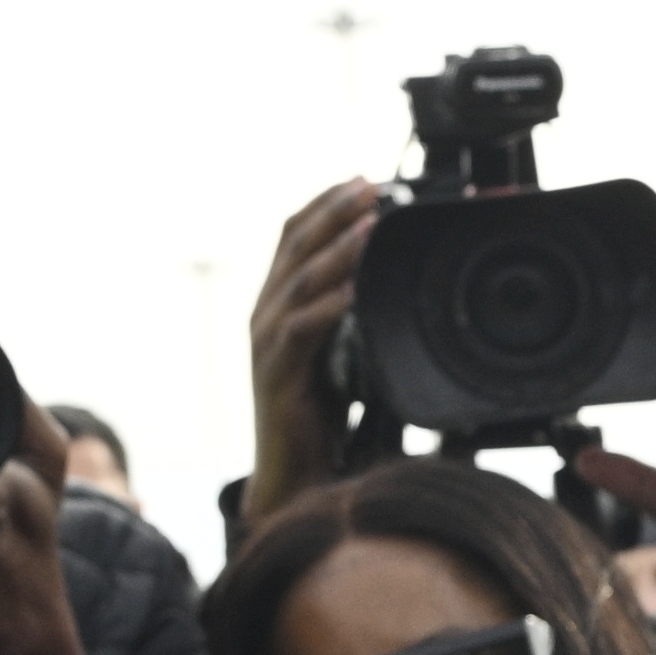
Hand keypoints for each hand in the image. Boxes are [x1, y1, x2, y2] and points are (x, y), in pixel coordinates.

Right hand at [245, 179, 395, 518]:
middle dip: (334, 211)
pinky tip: (356, 288)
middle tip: (371, 185)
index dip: (325, 204)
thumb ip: (354, 315)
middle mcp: (265, 313)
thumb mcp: (339, 351)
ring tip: (371, 223)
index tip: (363, 180)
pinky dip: (332, 303)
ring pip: (300, 279)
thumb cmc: (318, 413)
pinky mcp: (277, 371)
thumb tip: (390, 284)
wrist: (292, 473)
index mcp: (277, 302)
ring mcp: (267, 341)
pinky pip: (303, 327)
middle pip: (296, 245)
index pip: (293, 236)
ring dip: (338, 248)